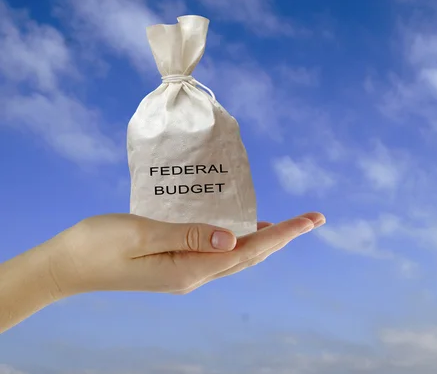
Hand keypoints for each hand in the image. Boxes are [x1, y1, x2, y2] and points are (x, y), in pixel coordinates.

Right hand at [47, 212, 324, 295]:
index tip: (311, 221)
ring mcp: (186, 271)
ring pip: (238, 254)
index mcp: (190, 268)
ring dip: (266, 239)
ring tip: (290, 223)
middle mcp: (194, 274)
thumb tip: (235, 236)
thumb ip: (189, 234)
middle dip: (285, 236)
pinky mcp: (176, 263)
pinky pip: (219, 251)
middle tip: (313, 218)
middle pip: (251, 254)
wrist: (66, 266)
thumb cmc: (98, 245)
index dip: (284, 234)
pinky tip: (245, 225)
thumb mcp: (143, 234)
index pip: (249, 249)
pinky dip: (240, 237)